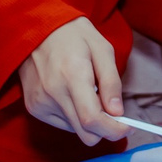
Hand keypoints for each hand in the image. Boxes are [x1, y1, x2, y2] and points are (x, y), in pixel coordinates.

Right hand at [19, 16, 125, 145]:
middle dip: (105, 129)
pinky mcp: (33, 107)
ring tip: (86, 94)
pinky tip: (72, 96)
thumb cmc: (73, 35)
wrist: (34, 28)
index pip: (92, 119)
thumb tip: (118, 112)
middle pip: (85, 133)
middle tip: (113, 113)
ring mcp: (40, 102)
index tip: (128, 128)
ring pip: (75, 131)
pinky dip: (73, 117)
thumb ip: (111, 82)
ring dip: (88, 120)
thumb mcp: (102, 49)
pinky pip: (62, 125)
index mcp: (73, 74)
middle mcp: (53, 92)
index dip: (114, 130)